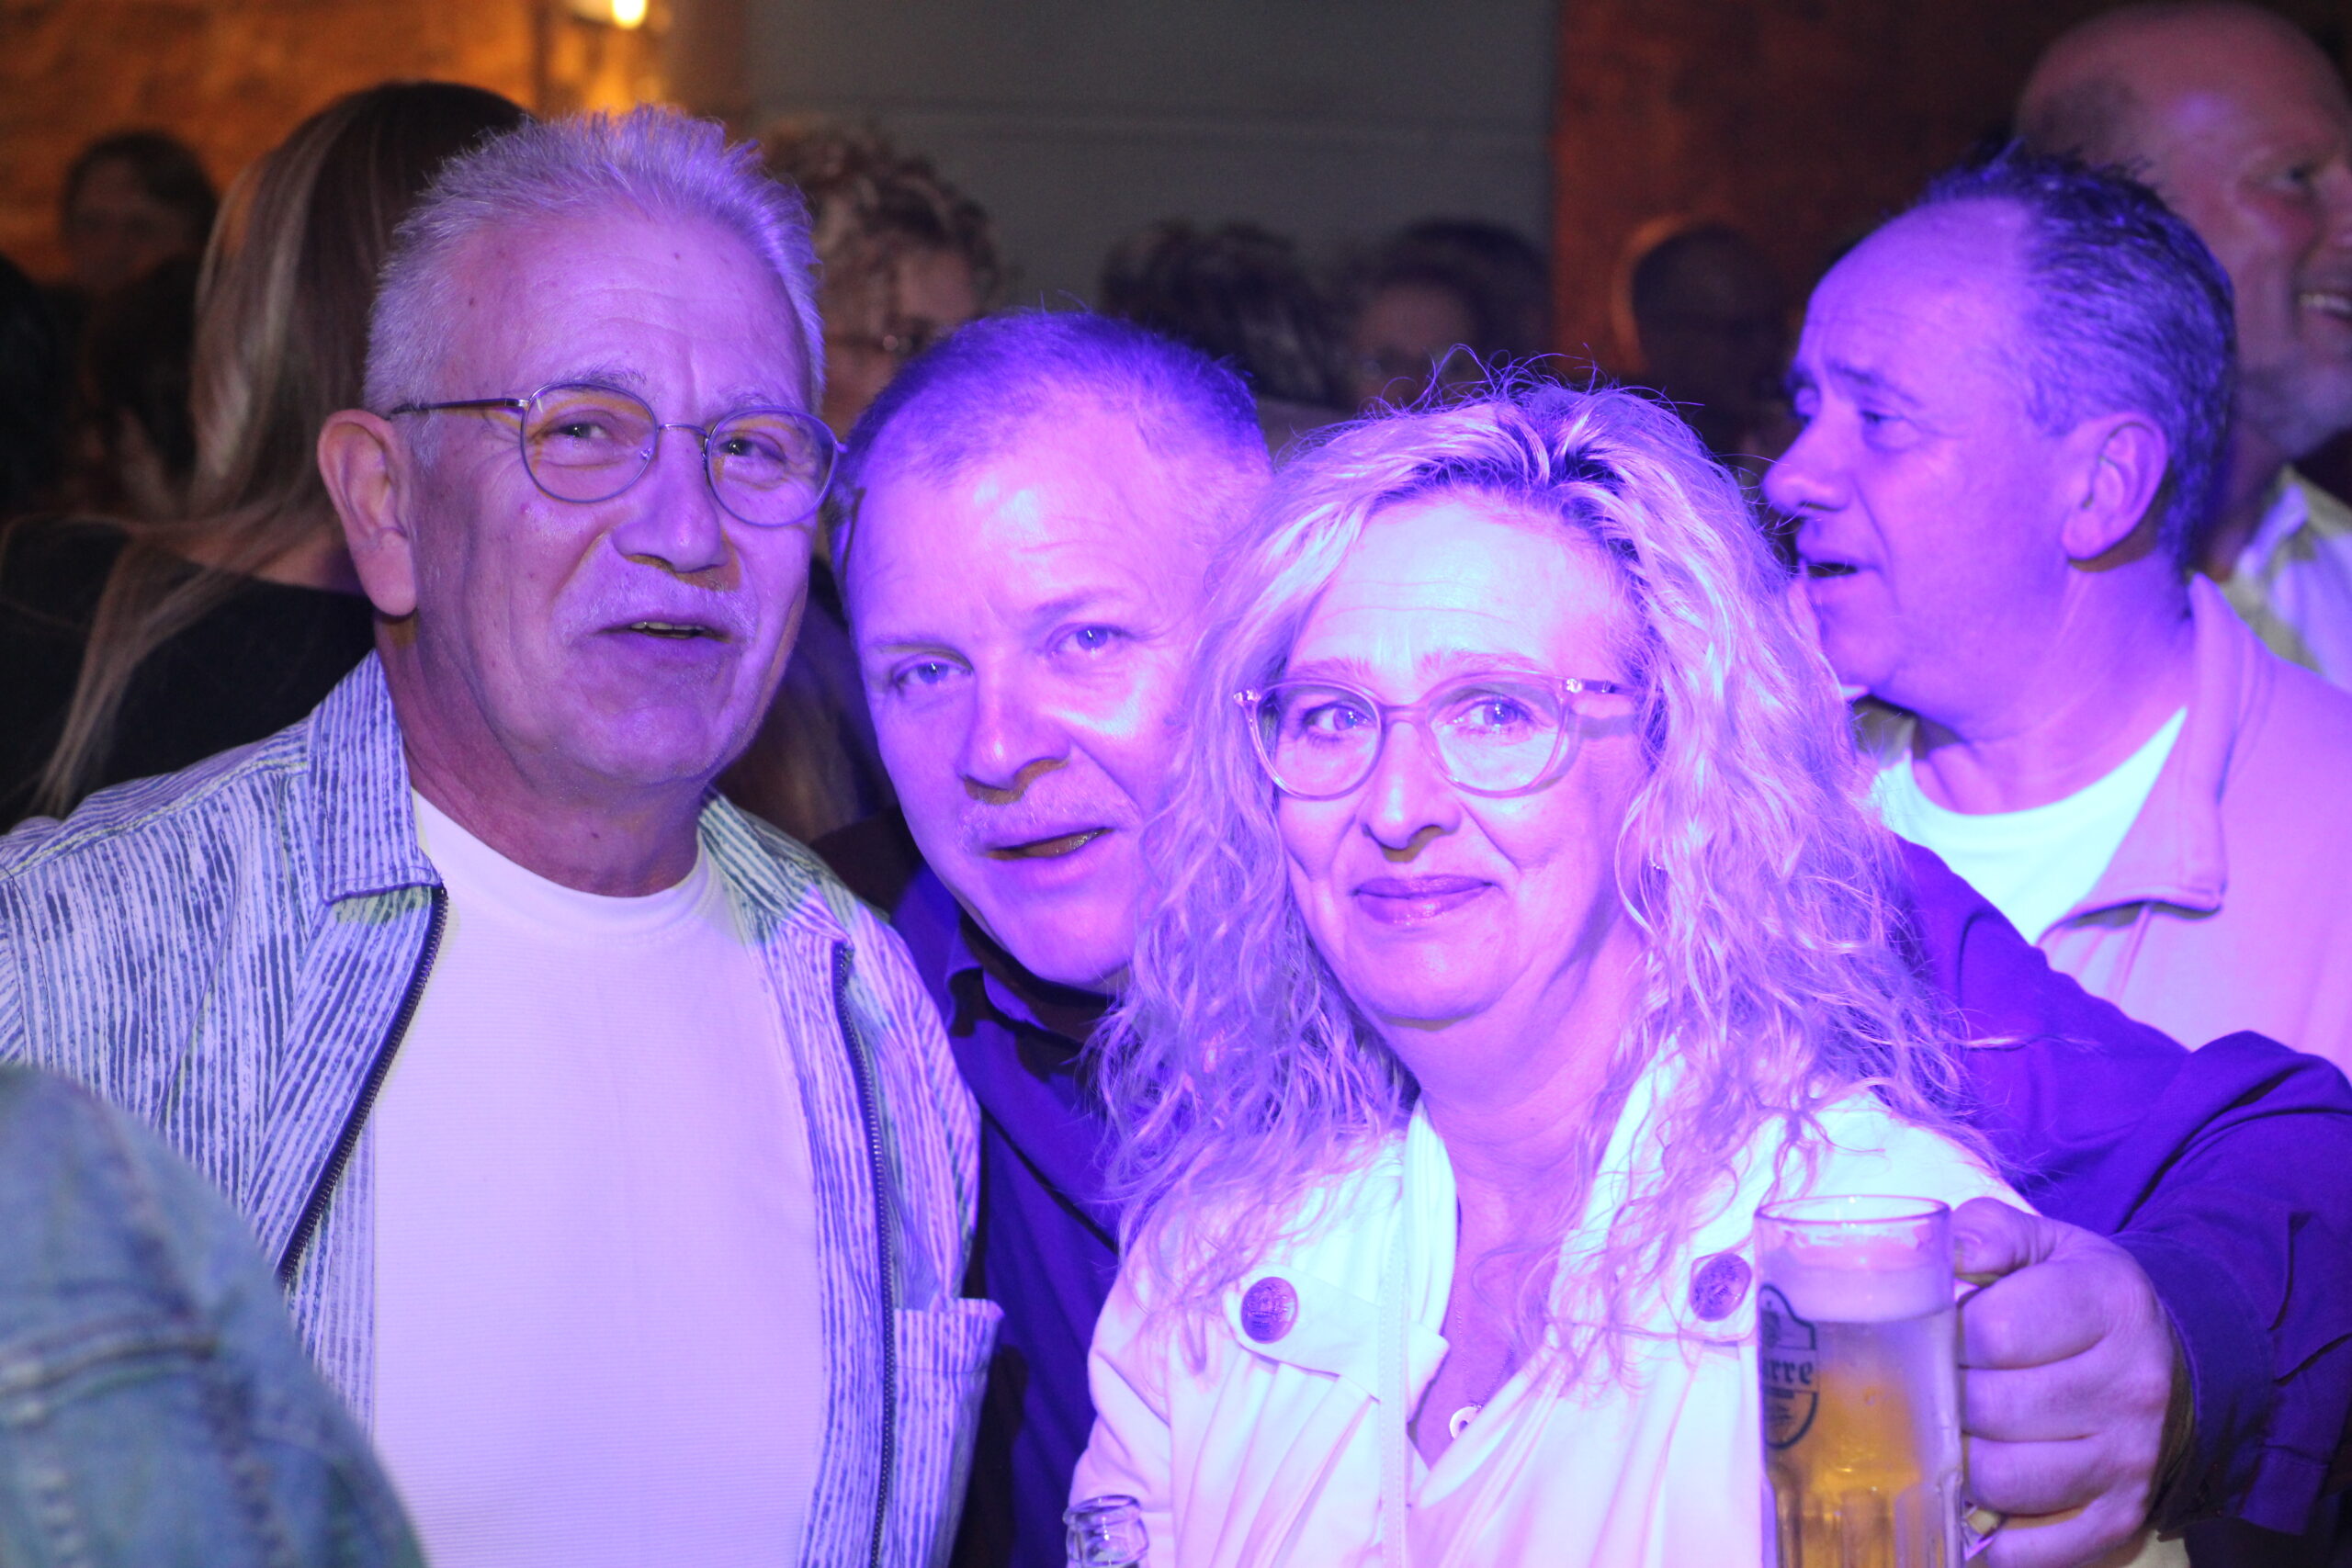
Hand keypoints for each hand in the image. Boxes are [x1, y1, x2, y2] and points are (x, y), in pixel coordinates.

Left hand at [1953, 1198, 2180, 1567]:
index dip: (1941, 1335)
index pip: (1995, 1330)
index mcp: (2108, 1305)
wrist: (2168, 1359)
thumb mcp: (2046, 1244)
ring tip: (1945, 1437)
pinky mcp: (2124, 1515)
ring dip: (1957, 1463)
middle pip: (1993, 1408)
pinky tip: (1964, 1513)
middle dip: (1940, 1399)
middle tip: (1925, 1389)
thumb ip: (1988, 1233)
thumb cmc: (2080, 1296)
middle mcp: (2130, 1385)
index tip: (1928, 1334)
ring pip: (2007, 1479)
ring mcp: (2130, 1458)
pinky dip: (1995, 1544)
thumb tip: (1946, 1254)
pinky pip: (2048, 1548)